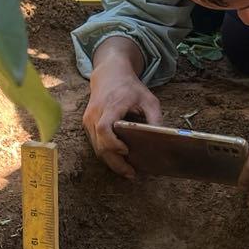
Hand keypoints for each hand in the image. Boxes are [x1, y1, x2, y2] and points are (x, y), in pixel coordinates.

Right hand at [82, 64, 162, 178]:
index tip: (127, 151)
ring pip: (96, 147)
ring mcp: (89, 119)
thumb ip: (155, 118)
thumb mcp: (149, 99)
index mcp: (111, 106)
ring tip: (127, 170)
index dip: (113, 144)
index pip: (105, 129)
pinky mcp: (87, 124)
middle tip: (131, 173)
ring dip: (110, 161)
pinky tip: (118, 159)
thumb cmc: (130, 87)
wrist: (109, 75)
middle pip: (99, 144)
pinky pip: (94, 143)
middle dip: (115, 162)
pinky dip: (106, 153)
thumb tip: (162, 139)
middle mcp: (96, 114)